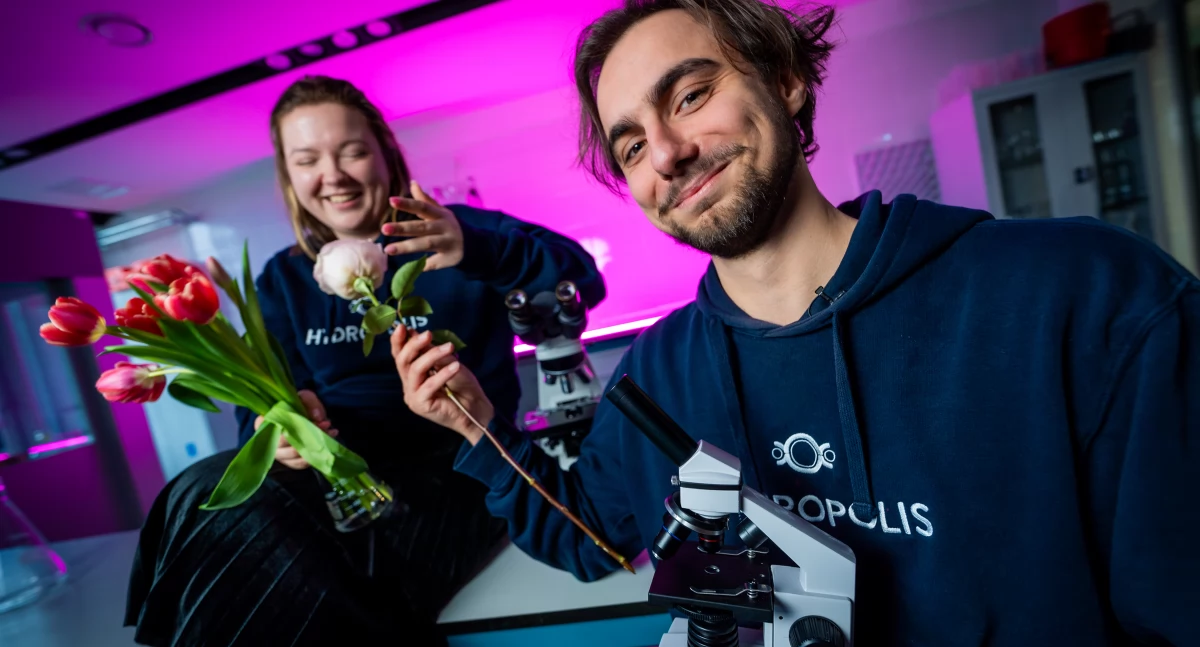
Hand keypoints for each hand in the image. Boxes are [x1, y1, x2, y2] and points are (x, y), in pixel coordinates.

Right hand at [255, 389, 338, 469]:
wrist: (306, 420)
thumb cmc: (300, 408)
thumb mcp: (303, 398)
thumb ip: (309, 401)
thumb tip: (317, 416)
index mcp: (263, 422)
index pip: (272, 425)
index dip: (292, 422)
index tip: (314, 418)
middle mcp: (268, 440)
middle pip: (285, 441)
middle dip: (307, 433)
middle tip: (325, 424)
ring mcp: (278, 454)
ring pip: (294, 453)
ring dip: (314, 444)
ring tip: (329, 432)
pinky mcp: (290, 463)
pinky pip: (300, 463)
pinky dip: (315, 455)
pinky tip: (327, 444)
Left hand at [382, 181, 463, 269]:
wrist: (475, 245)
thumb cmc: (449, 226)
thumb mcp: (440, 212)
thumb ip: (425, 200)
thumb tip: (412, 183)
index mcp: (440, 215)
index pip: (422, 207)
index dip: (407, 204)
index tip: (391, 201)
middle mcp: (444, 227)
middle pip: (421, 227)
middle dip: (402, 228)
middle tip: (384, 228)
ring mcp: (447, 243)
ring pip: (426, 244)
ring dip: (407, 247)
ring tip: (388, 249)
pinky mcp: (449, 258)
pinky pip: (432, 262)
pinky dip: (422, 265)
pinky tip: (408, 268)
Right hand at [391, 325, 492, 444]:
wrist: (476, 408)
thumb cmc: (462, 385)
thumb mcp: (447, 362)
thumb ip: (430, 351)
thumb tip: (414, 333)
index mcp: (412, 373)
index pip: (399, 355)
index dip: (398, 341)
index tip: (403, 326)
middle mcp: (408, 384)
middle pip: (402, 361)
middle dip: (414, 345)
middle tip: (428, 334)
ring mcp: (412, 395)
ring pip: (415, 370)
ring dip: (432, 355)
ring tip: (449, 348)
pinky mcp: (420, 404)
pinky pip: (428, 385)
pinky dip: (443, 373)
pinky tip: (455, 367)